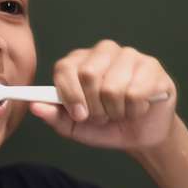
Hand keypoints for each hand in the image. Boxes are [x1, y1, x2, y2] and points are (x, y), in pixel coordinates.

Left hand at [29, 40, 177, 149]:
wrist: (141, 135)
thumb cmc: (106, 126)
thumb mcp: (76, 127)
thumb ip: (55, 116)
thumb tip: (35, 107)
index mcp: (80, 61)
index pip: (65, 67)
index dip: (70, 94)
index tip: (79, 115)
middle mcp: (103, 51)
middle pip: (88, 75)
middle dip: (95, 107)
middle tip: (103, 117)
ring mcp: (130, 55)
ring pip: (113, 87)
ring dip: (116, 112)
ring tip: (120, 113)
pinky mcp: (152, 66)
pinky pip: (136, 92)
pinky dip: (134, 110)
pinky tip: (138, 108)